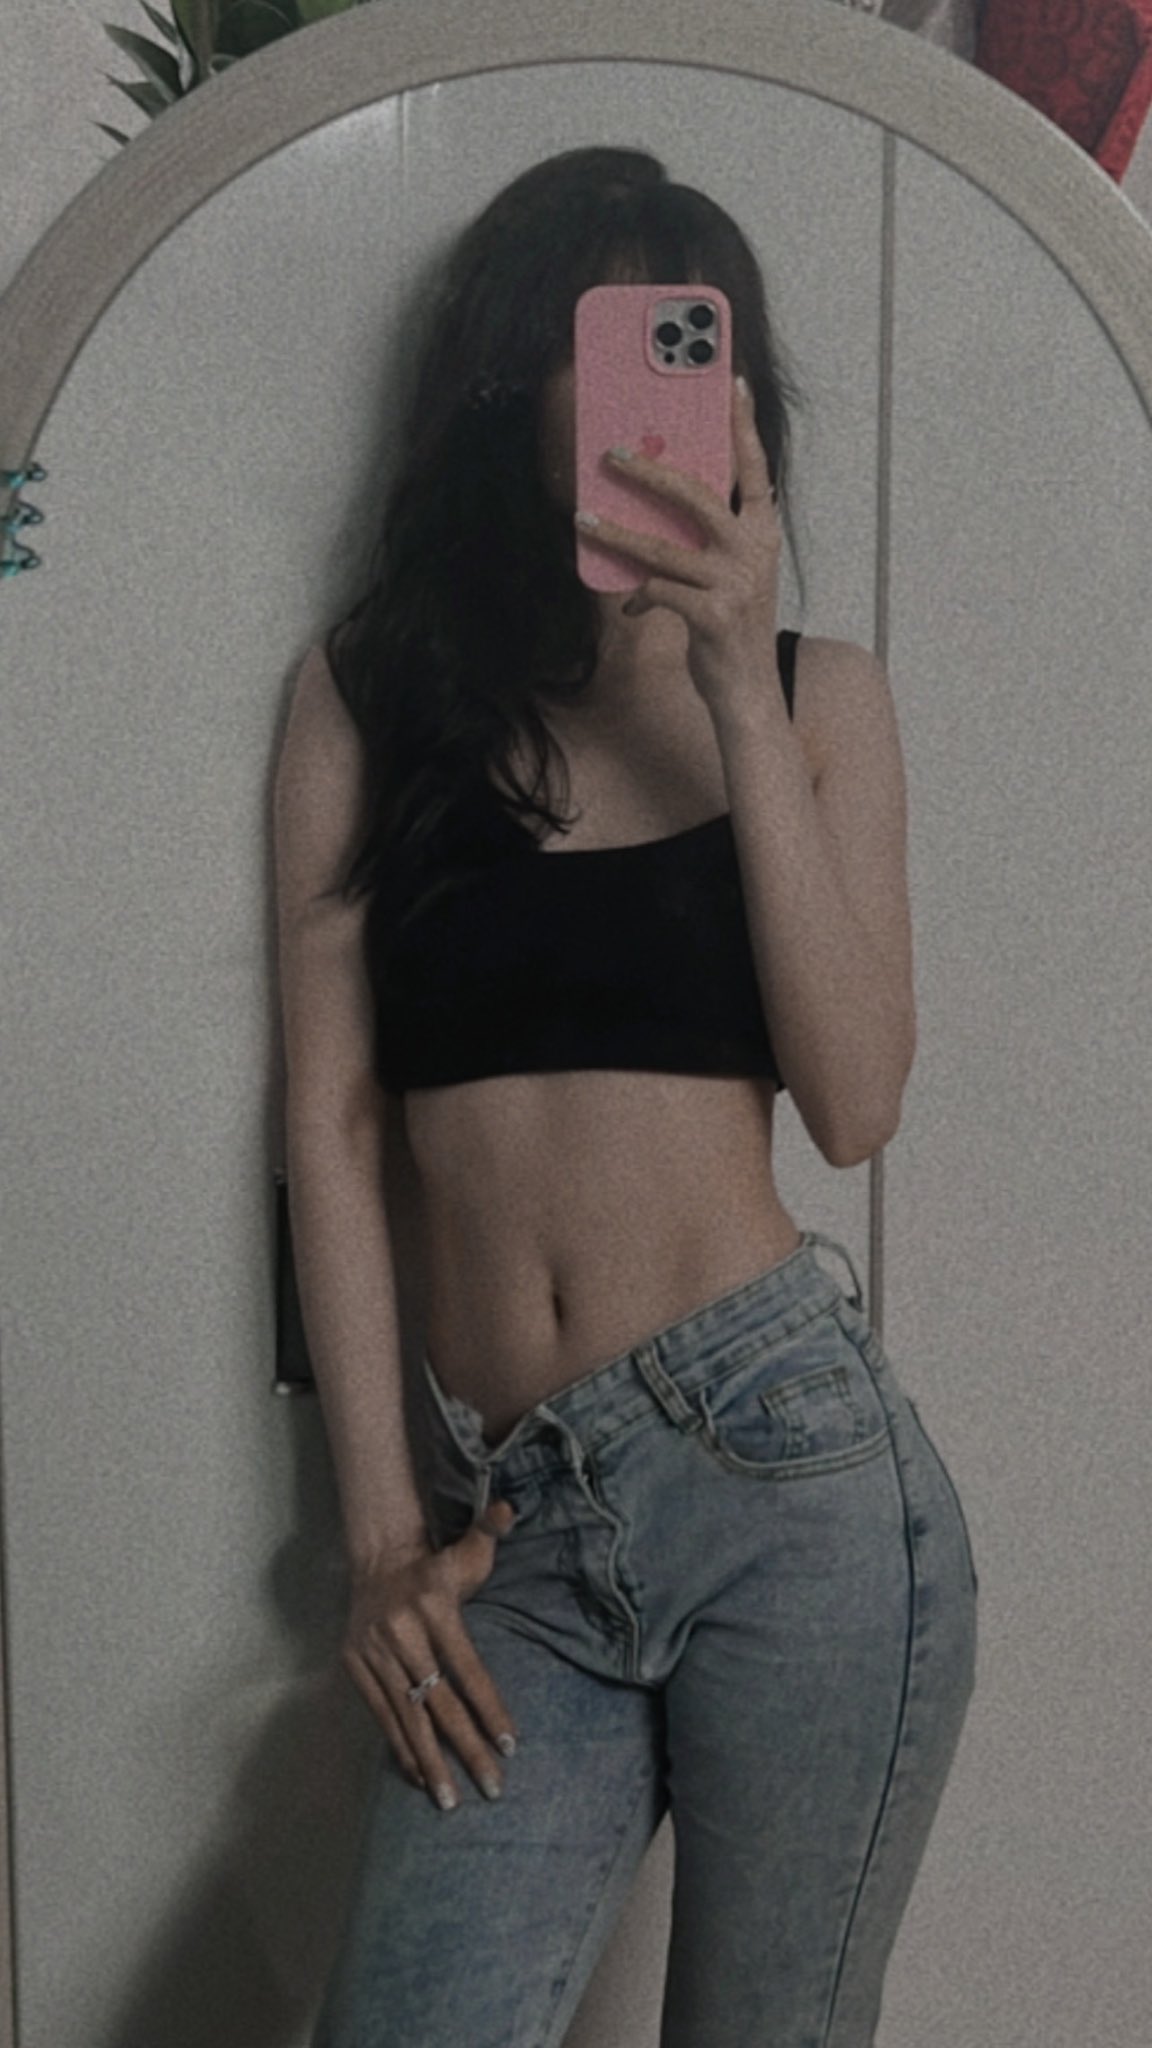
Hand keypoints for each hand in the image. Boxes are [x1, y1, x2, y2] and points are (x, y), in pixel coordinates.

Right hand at [341, 1497, 519, 1810]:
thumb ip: (488, 1532)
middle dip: (467, 1748)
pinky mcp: (355, 1666)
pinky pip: (382, 1715)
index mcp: (433, 1608)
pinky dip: (400, 1748)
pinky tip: (420, 1777)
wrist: (376, 1560)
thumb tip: (507, 1510)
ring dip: (430, 1762)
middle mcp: (401, 1633)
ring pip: (406, 1716)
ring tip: (451, 1801)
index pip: (467, 1668)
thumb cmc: (435, 1565)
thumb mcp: (466, 1549)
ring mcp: (374, 1653)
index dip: (489, 1707)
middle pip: (439, 1702)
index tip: (510, 1744)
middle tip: (493, 1786)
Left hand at [573, 374, 781, 721]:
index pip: (756, 469)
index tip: (732, 382)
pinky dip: (637, 595)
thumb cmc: (732, 627)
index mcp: (763, 534)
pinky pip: (658, 590)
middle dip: (650, 471)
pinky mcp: (712, 616)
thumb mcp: (730, 576)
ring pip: (662, 548)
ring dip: (617, 533)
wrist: (747, 691)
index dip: (743, 426)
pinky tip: (629, 603)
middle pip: (697, 496)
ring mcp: (735, 584)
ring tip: (584, 519)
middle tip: (614, 453)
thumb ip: (705, 542)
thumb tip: (653, 510)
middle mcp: (754, 552)